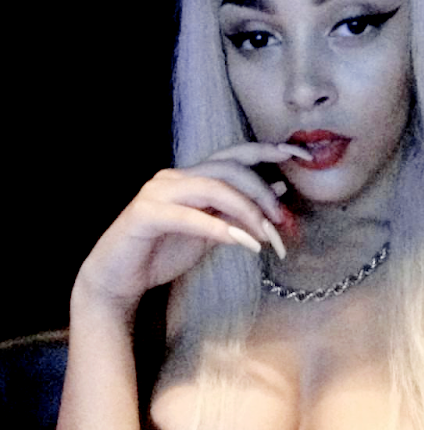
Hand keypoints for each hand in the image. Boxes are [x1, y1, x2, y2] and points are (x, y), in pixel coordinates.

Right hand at [75, 142, 309, 314]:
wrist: (118, 279)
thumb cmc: (163, 253)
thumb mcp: (213, 232)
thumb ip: (240, 212)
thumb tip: (278, 188)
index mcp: (192, 177)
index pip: (235, 155)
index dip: (268, 150)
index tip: (301, 154)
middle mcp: (175, 176)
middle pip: (229, 169)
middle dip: (262, 194)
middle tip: (282, 222)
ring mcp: (158, 192)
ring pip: (212, 187)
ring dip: (245, 211)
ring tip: (265, 236)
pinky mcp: (144, 214)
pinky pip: (188, 215)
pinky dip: (217, 228)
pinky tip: (240, 242)